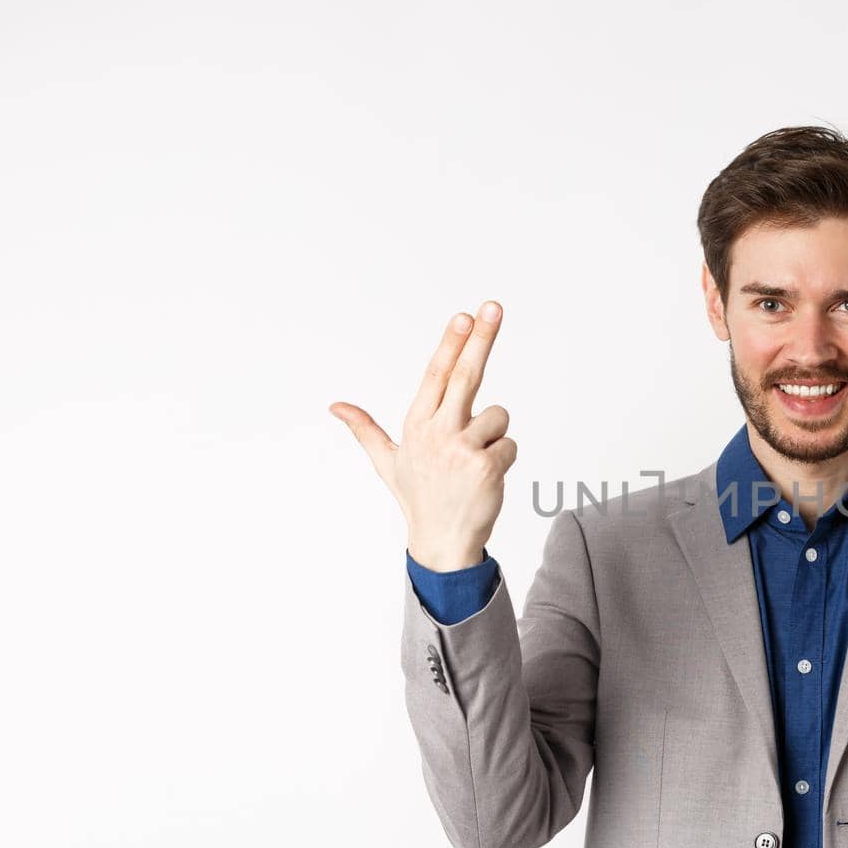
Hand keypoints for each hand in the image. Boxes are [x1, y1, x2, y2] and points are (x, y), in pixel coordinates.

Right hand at [329, 300, 514, 571]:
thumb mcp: (388, 462)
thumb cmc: (419, 498)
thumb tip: (336, 406)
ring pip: (499, 417)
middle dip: (481, 338)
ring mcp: (460, 448)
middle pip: (465, 375)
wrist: (441, 542)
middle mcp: (436, 432)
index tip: (463, 316)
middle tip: (493, 306)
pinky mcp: (485, 464)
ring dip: (495, 437)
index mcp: (416, 425)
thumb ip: (366, 429)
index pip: (436, 374)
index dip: (451, 343)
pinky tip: (486, 479)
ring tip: (475, 465)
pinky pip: (511, 445)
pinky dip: (505, 459)